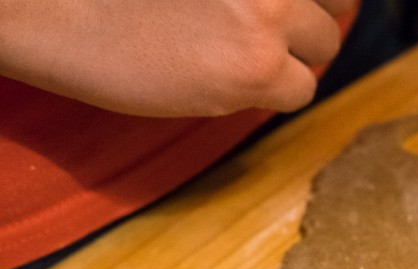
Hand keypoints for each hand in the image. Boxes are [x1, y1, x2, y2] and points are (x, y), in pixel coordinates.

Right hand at [0, 0, 354, 115]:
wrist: (63, 11)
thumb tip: (335, 3)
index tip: (293, 10)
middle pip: (339, 0)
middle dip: (308, 17)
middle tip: (262, 27)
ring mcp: (268, 15)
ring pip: (326, 45)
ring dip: (293, 54)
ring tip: (238, 51)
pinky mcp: (257, 67)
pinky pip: (302, 90)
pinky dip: (275, 93)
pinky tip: (227, 78)